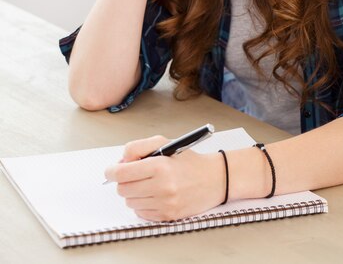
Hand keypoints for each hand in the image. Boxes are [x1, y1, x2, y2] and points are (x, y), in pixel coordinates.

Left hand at [104, 135, 224, 220]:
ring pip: (130, 202)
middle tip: (134, 175)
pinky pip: (141, 213)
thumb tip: (120, 162)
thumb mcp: (164, 143)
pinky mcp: (168, 216)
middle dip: (124, 181)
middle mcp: (162, 186)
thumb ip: (138, 147)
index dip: (112, 171)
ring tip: (148, 183)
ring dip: (134, 192)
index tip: (111, 170)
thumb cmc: (188, 160)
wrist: (215, 179)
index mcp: (160, 165)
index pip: (122, 173)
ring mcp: (165, 203)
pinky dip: (143, 204)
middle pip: (123, 189)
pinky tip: (155, 194)